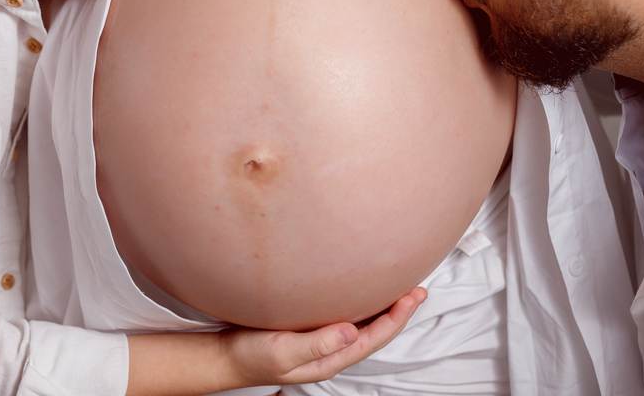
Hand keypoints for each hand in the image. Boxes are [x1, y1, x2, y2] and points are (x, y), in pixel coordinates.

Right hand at [126, 287, 425, 395]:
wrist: (225, 356)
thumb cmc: (250, 355)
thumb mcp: (280, 351)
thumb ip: (316, 343)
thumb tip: (351, 330)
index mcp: (330, 356)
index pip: (374, 336)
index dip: (397, 317)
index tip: (414, 296)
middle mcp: (332, 348)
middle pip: (375, 329)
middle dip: (398, 310)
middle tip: (418, 287)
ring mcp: (322, 339)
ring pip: (362, 321)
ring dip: (382, 305)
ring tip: (399, 287)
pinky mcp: (310, 327)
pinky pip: (344, 314)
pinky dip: (360, 301)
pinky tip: (361, 289)